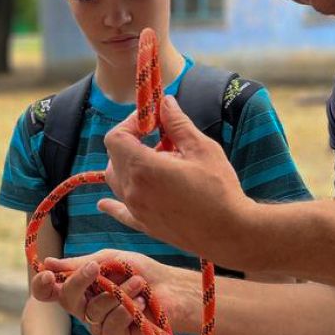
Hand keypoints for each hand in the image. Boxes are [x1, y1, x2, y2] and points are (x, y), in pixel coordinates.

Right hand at [33, 249, 198, 334]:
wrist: (175, 289)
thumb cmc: (144, 271)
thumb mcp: (110, 261)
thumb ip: (80, 265)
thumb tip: (47, 263)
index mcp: (82, 287)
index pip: (52, 290)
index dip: (44, 285)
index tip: (47, 273)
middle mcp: (87, 308)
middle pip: (67, 300)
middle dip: (79, 282)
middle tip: (96, 267)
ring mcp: (100, 325)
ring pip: (91, 313)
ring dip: (116, 295)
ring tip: (139, 284)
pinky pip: (109, 329)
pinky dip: (126, 313)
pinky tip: (141, 305)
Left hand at [100, 95, 255, 266]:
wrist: (230, 232)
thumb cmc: (219, 189)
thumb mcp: (201, 149)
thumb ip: (178, 124)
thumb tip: (165, 102)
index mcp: (142, 168)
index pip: (116, 137)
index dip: (129, 124)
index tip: (150, 121)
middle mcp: (132, 190)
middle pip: (114, 157)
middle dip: (131, 141)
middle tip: (158, 137)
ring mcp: (136, 210)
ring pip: (116, 180)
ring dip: (128, 165)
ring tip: (156, 162)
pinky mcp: (145, 226)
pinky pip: (120, 212)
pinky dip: (112, 203)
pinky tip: (104, 204)